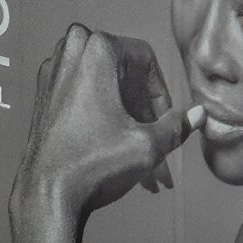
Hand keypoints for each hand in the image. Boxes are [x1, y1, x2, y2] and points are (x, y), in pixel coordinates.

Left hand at [9, 24, 198, 242]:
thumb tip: (201, 113)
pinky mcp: (42, 93)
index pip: (145, 59)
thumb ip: (177, 125)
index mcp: (96, 49)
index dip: (159, 93)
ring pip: (102, 85)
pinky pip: (81, 93)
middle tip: (149, 137)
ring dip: (123, 114)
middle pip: (122, 72)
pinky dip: (100, 114)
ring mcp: (52, 71)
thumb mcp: (148, 145)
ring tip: (135, 150)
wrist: (45, 193)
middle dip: (140, 107)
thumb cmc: (97, 162)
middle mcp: (69, 50)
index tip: (162, 123)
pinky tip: (112, 146)